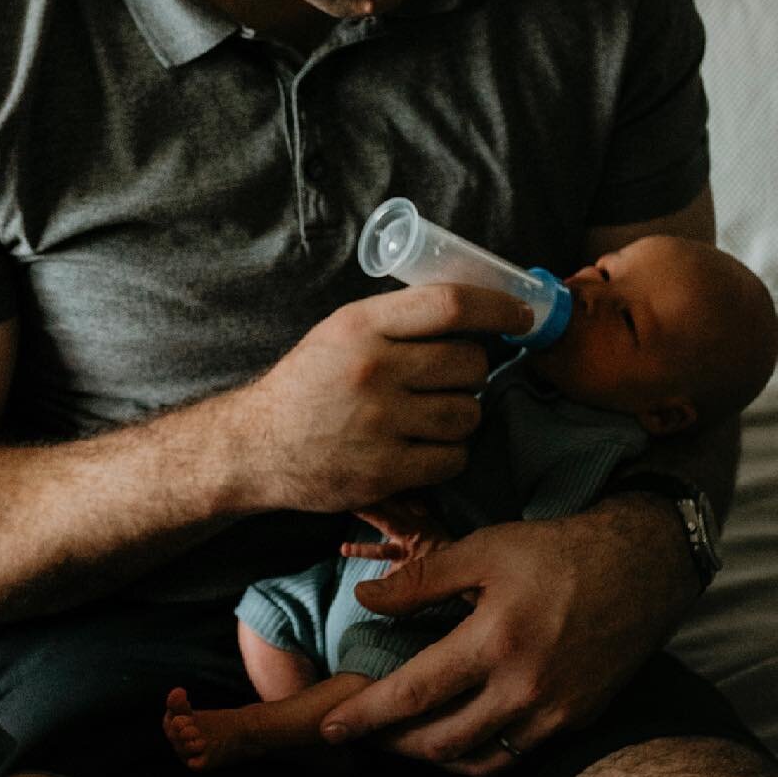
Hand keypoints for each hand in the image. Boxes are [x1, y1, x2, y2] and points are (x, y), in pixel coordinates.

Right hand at [235, 284, 532, 513]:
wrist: (256, 446)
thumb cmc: (307, 385)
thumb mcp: (340, 333)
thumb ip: (397, 320)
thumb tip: (476, 308)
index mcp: (361, 326)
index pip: (450, 305)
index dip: (498, 308)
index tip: (521, 315)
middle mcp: (372, 371)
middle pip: (469, 363)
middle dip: (472, 371)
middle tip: (450, 379)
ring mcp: (380, 424)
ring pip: (467, 414)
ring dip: (461, 415)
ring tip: (430, 416)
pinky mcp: (385, 471)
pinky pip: (452, 458)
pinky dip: (447, 455)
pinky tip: (421, 448)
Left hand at [318, 499, 697, 774]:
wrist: (644, 568)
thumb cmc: (558, 551)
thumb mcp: (484, 549)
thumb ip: (419, 580)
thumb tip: (364, 600)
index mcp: (496, 642)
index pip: (413, 694)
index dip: (365, 716)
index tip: (328, 728)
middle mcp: (525, 689)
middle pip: (438, 742)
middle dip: (390, 744)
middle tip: (359, 734)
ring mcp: (554, 713)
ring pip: (476, 760)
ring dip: (430, 757)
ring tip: (399, 738)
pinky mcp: (575, 722)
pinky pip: (512, 756)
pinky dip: (475, 756)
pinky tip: (455, 738)